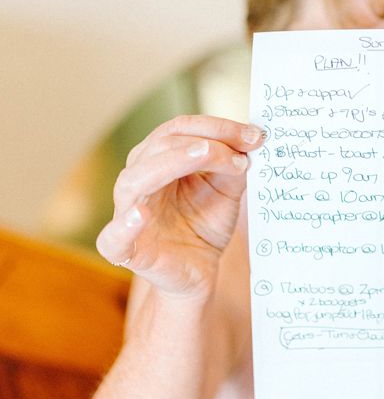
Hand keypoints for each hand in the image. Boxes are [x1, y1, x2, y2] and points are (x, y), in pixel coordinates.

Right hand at [96, 115, 262, 296]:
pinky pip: (114, 237)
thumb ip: (234, 166)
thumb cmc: (205, 225)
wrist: (199, 271)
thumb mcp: (227, 190)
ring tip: (204, 153)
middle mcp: (138, 179)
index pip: (180, 130)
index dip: (217, 127)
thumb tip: (251, 140)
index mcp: (158, 160)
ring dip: (171, 162)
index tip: (254, 135)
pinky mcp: (126, 251)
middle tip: (242, 148)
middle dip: (204, 141)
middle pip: (160, 146)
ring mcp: (127, 213)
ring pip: (135, 179)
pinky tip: (142, 214)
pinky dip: (125, 225)